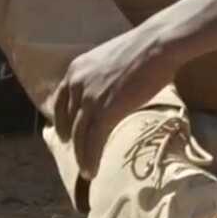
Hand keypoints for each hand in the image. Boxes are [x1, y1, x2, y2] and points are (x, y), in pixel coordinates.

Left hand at [54, 27, 177, 178]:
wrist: (157, 46)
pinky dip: (90, 160)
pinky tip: (92, 172)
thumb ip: (100, 76)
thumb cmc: (143, 49)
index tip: (66, 134)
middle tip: (78, 154)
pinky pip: (92, 143)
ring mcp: (89, 99)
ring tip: (86, 171)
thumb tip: (107, 91)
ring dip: (81, 156)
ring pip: (79, 136)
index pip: (60, 101)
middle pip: (68, 121)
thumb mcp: (110, 60)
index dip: (61, 120)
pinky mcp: (104, 112)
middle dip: (72, 141)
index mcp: (76, 69)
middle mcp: (76, 84)